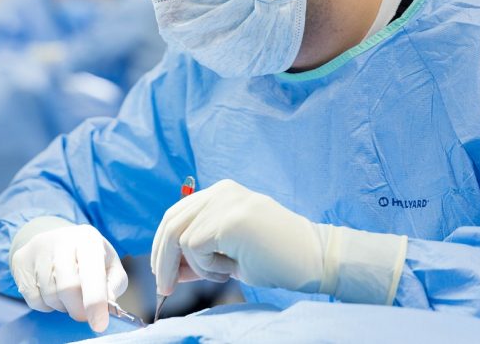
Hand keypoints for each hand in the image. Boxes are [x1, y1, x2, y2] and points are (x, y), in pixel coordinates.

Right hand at [11, 221, 127, 332]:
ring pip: (50, 295)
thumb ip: (113, 285)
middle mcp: (61, 239)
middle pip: (67, 287)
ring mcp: (38, 248)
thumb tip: (106, 304)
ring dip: (62, 306)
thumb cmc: (89, 259)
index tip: (99, 324)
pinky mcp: (21, 260)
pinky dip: (45, 305)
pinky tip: (51, 290)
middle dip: (78, 309)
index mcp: (88, 239)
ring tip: (67, 294)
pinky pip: (33, 299)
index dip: (95, 301)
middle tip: (84, 314)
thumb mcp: (109, 266)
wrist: (56, 240)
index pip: (91, 272)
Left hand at [152, 179, 406, 304]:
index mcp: (221, 193)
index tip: (164, 273)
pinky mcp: (229, 220)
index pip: (176, 214)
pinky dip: (207, 266)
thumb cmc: (276, 259)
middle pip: (171, 222)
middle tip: (166, 288)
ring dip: (193, 265)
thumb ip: (198, 256)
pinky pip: (195, 247)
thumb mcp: (228, 256)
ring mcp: (225, 202)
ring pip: (179, 237)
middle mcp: (220, 191)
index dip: (164, 245)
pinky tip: (232, 268)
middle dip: (163, 259)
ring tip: (222, 273)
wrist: (316, 260)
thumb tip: (168, 269)